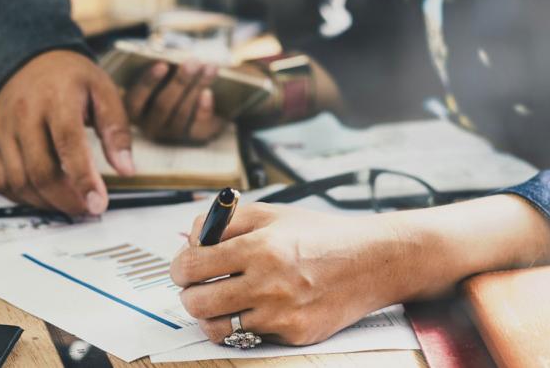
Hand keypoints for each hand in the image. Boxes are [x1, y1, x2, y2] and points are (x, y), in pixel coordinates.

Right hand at [0, 50, 134, 215]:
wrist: (30, 59)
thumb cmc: (71, 78)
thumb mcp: (104, 92)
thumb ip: (117, 130)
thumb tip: (126, 169)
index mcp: (55, 98)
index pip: (67, 144)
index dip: (83, 179)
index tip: (99, 204)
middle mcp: (23, 115)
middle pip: (40, 171)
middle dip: (66, 199)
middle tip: (88, 209)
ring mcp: (2, 130)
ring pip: (18, 181)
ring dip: (46, 202)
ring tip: (70, 204)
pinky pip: (1, 181)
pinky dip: (23, 197)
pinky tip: (45, 197)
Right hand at [125, 60, 225, 142]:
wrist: (194, 107)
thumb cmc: (171, 84)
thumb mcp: (162, 77)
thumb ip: (164, 71)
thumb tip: (176, 60)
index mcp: (135, 110)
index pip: (136, 99)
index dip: (149, 81)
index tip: (163, 64)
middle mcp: (149, 126)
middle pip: (162, 105)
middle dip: (180, 81)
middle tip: (193, 63)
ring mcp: (170, 133)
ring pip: (182, 113)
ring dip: (197, 87)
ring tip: (209, 68)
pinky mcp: (191, 137)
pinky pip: (197, 125)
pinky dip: (203, 108)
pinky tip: (208, 92)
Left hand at [170, 204, 408, 344]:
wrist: (369, 261)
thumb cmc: (318, 234)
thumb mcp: (271, 214)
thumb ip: (225, 222)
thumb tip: (192, 239)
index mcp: (259, 247)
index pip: (192, 266)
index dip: (179, 267)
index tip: (184, 266)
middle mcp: (268, 283)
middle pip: (197, 302)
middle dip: (189, 293)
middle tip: (198, 285)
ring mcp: (281, 314)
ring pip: (217, 328)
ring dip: (210, 315)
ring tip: (220, 301)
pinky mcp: (294, 335)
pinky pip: (250, 336)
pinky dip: (244, 323)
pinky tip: (254, 307)